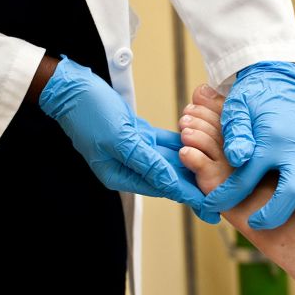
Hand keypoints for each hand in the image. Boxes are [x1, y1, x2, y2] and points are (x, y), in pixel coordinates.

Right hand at [39, 56, 216, 222]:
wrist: (70, 86)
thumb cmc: (88, 111)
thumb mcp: (118, 137)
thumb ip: (145, 160)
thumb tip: (170, 181)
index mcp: (120, 174)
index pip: (162, 188)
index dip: (189, 197)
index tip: (212, 208)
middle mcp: (128, 166)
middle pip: (169, 178)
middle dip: (196, 186)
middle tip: (223, 197)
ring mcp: (133, 149)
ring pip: (169, 161)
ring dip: (193, 165)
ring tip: (218, 175)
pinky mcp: (136, 134)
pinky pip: (164, 143)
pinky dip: (182, 144)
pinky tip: (201, 147)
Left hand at [203, 61, 294, 242]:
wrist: (277, 79)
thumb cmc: (253, 98)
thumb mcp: (237, 110)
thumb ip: (236, 133)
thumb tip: (239, 157)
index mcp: (271, 141)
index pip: (245, 178)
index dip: (226, 196)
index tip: (212, 207)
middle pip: (292, 189)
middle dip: (275, 213)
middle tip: (259, 228)